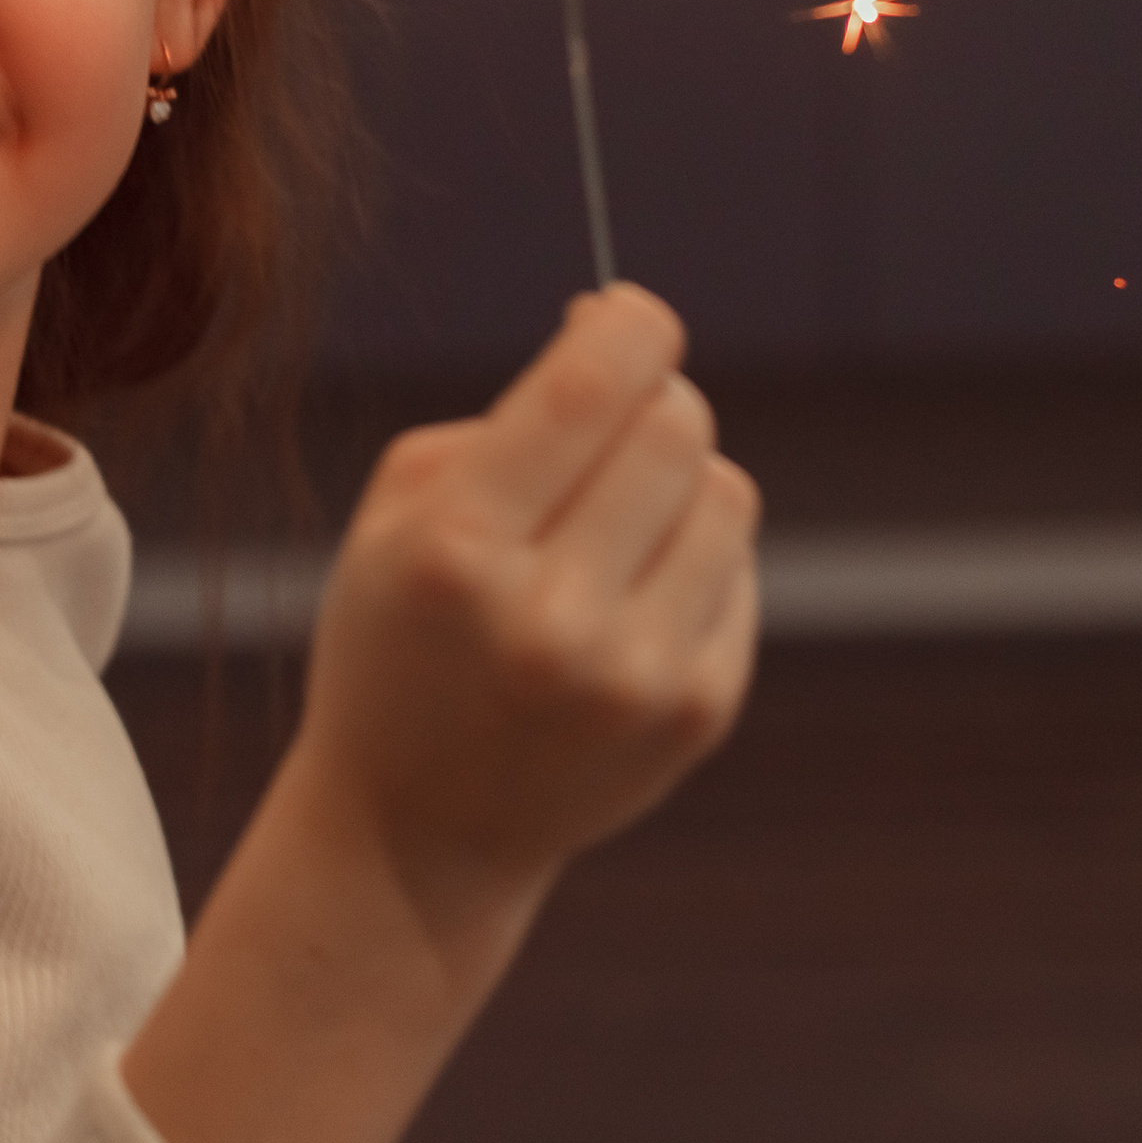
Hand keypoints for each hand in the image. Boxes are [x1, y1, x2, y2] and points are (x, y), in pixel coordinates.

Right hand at [286, 284, 758, 991]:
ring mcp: (636, 675)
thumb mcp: (402, 517)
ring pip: (726, 491)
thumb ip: (510, 412)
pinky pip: (738, 566)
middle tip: (616, 419)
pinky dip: (696, 557)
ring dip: (681, 480)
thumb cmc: (406, 635)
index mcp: (458, 551)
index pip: (589, 387)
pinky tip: (631, 598)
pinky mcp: (698, 712)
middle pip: (676, 426)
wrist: (418, 828)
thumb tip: (624, 323)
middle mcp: (552, 618)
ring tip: (617, 522)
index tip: (628, 314)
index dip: (630, 323)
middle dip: (654, 399)